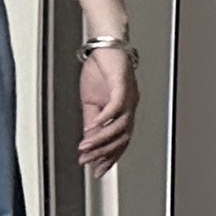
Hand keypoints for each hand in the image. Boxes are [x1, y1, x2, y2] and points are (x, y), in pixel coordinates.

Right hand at [79, 45, 138, 177]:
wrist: (106, 44)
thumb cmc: (102, 69)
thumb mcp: (91, 101)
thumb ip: (92, 121)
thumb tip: (88, 141)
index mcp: (124, 112)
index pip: (120, 141)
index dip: (109, 158)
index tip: (97, 171)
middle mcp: (130, 107)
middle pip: (122, 138)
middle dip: (104, 154)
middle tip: (89, 164)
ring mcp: (127, 97)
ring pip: (119, 127)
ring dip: (101, 140)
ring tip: (86, 148)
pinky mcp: (121, 85)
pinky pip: (115, 107)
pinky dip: (103, 120)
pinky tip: (92, 128)